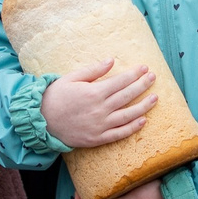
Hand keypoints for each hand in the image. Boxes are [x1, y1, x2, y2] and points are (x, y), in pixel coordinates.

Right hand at [41, 58, 156, 148]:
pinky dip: (132, 128)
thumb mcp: (72, 78)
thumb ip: (93, 70)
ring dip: (143, 106)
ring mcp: (100, 125)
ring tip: (155, 98)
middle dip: (142, 85)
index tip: (145, 68)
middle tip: (153, 78)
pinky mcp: (97, 138)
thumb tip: (111, 60)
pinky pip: (119, 134)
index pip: (121, 81)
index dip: (134, 74)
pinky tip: (143, 121)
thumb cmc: (56, 96)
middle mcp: (100, 109)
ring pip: (128, 115)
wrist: (42, 120)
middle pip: (127, 96)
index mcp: (94, 93)